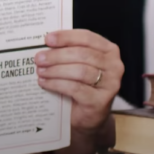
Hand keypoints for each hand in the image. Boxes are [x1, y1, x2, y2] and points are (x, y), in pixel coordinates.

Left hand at [36, 29, 122, 153]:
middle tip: (39, 58)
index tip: (47, 39)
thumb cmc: (81, 85)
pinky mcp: (101, 101)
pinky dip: (56, 84)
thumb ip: (67, 51)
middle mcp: (114, 66)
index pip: (87, 37)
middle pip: (82, 54)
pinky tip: (44, 83)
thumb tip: (46, 43)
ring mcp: (110, 84)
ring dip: (55, 70)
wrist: (87, 116)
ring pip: (80, 71)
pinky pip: (75, 88)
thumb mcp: (77, 64)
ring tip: (40, 71)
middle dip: (57, 55)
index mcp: (109, 50)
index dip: (66, 37)